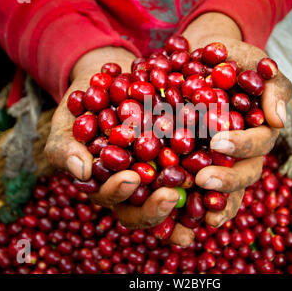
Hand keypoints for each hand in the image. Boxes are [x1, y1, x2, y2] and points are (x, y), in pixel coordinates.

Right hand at [44, 47, 193, 246]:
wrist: (110, 81)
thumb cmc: (82, 106)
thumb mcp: (67, 124)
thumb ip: (66, 149)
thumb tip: (82, 173)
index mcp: (107, 186)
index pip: (113, 200)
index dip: (120, 194)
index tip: (130, 178)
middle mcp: (137, 187)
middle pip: (147, 209)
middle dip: (157, 208)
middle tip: (172, 194)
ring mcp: (161, 173)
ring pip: (176, 195)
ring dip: (193, 203)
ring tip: (207, 198)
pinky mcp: (183, 155)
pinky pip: (198, 166)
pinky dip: (211, 170)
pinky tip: (224, 163)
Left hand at [182, 12, 291, 226]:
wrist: (204, 60)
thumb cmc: (235, 61)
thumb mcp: (256, 64)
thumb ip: (273, 87)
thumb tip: (278, 120)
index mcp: (260, 131)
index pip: (258, 144)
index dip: (241, 145)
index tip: (218, 142)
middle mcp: (243, 152)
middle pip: (243, 174)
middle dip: (226, 180)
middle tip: (203, 179)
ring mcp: (221, 160)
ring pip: (225, 189)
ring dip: (213, 201)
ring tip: (196, 211)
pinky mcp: (197, 163)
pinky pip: (197, 187)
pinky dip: (190, 200)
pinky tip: (175, 208)